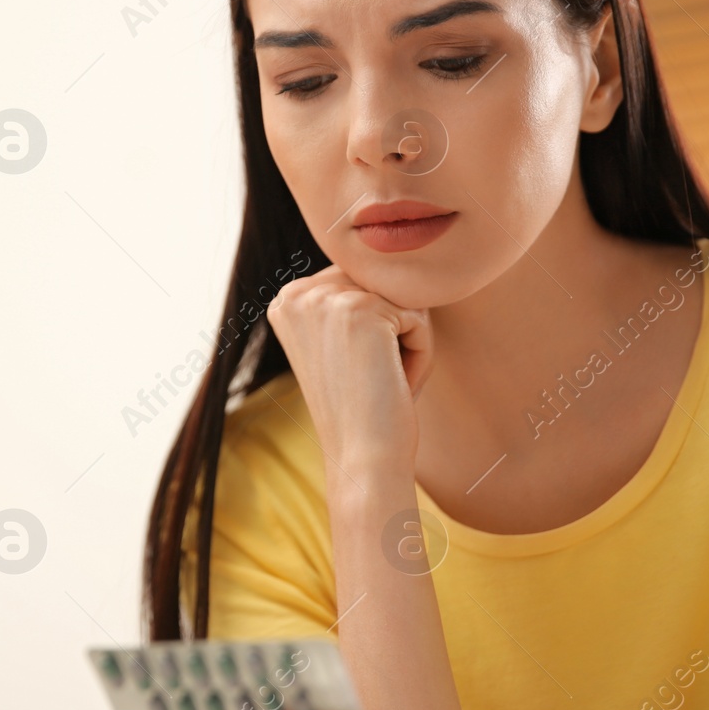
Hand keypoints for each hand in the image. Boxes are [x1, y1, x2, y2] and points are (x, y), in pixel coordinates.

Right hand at [266, 265, 433, 469]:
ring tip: (382, 383)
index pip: (360, 285)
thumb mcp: (341, 344)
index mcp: (287, 299)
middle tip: (372, 381)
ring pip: (403, 300)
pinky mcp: (361, 311)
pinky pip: (420, 317)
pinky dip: (421, 354)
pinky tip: (394, 384)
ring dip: (407, 345)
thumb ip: (349, 299)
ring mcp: (326, 299)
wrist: (364, 458)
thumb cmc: (363, 408)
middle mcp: (298, 293)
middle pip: (382, 286)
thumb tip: (386, 251)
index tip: (355, 373)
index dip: (373, 333)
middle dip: (392, 334)